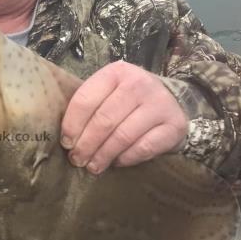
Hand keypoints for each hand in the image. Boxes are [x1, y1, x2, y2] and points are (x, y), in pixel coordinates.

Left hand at [60, 61, 187, 173]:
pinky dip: (126, 158)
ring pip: (123, 136)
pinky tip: (116, 162)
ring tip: (93, 166)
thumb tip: (67, 139)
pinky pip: (143, 148)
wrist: (170, 102)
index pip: (86, 99)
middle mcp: (139, 83)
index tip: (66, 143)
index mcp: (116, 72)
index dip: (72, 125)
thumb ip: (89, 107)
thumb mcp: (108, 93)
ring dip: (104, 155)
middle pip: (104, 120)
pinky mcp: (174, 125)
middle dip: (86, 144)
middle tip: (77, 160)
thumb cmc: (128, 100)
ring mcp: (160, 104)